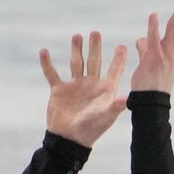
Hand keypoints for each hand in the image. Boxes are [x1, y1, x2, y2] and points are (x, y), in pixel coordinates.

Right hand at [40, 32, 127, 147]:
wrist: (68, 140)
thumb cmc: (91, 130)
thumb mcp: (105, 117)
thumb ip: (115, 106)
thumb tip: (129, 98)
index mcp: (104, 90)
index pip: (113, 71)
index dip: (118, 59)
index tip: (123, 45)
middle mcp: (90, 85)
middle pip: (94, 62)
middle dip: (95, 47)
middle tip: (96, 32)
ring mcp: (75, 86)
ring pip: (76, 64)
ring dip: (76, 50)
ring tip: (77, 36)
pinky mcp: (59, 90)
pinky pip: (52, 74)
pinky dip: (47, 64)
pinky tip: (44, 51)